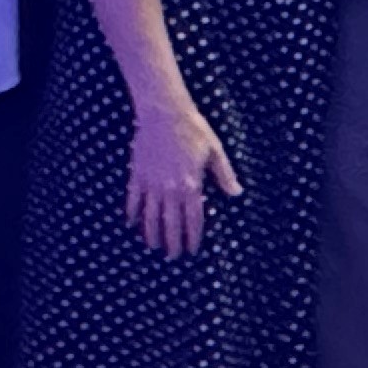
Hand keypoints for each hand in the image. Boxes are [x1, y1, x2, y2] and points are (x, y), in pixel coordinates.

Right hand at [125, 96, 239, 257]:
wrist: (163, 111)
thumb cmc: (192, 128)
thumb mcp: (214, 151)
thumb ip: (224, 175)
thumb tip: (236, 193)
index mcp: (191, 185)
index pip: (193, 219)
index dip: (192, 237)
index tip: (192, 250)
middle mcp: (170, 189)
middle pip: (170, 223)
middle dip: (172, 242)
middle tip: (173, 257)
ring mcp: (151, 182)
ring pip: (150, 216)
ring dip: (151, 233)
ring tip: (153, 246)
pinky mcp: (137, 174)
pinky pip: (133, 199)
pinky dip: (131, 212)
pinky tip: (130, 223)